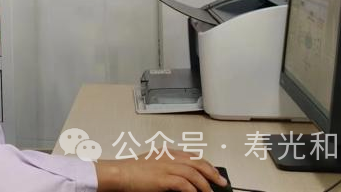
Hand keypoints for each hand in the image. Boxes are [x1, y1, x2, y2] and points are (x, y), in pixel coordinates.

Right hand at [94, 154, 227, 191]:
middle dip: (211, 172)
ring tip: (210, 191)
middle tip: (221, 181)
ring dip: (205, 183)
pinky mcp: (163, 178)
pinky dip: (193, 189)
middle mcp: (169, 157)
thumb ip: (165, 165)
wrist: (119, 173)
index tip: (212, 171)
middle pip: (197, 162)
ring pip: (193, 173)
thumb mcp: (150, 162)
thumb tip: (177, 176)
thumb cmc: (130, 171)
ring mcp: (166, 166)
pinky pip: (184, 184)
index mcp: (166, 152)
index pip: (192, 156)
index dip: (205, 164)